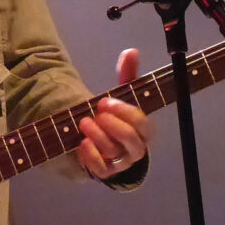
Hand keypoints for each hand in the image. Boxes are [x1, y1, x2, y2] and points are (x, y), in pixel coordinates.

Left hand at [77, 48, 150, 179]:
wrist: (100, 143)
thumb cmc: (115, 118)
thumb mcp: (121, 96)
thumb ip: (127, 75)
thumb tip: (131, 52)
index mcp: (143, 130)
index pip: (142, 124)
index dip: (124, 112)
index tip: (106, 101)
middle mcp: (136, 148)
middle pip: (130, 139)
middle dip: (112, 124)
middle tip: (96, 112)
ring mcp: (121, 163)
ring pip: (113, 152)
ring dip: (97, 136)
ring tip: (84, 123)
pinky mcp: (105, 173)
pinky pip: (101, 169)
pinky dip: (90, 156)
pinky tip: (81, 144)